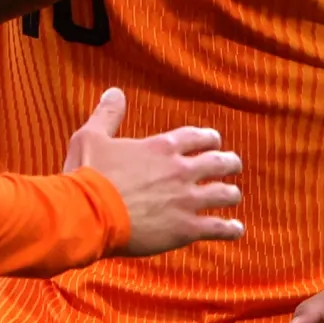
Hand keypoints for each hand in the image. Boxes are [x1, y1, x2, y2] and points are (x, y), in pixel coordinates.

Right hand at [62, 87, 244, 255]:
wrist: (88, 214)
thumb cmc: (87, 175)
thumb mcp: (91, 136)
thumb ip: (108, 114)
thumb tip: (115, 92)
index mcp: (162, 147)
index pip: (197, 137)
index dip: (209, 138)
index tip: (214, 141)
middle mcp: (180, 170)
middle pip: (218, 162)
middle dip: (229, 163)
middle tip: (233, 165)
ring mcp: (186, 200)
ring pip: (224, 194)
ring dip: (232, 193)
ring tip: (234, 195)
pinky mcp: (185, 228)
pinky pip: (217, 228)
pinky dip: (229, 229)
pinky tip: (236, 230)